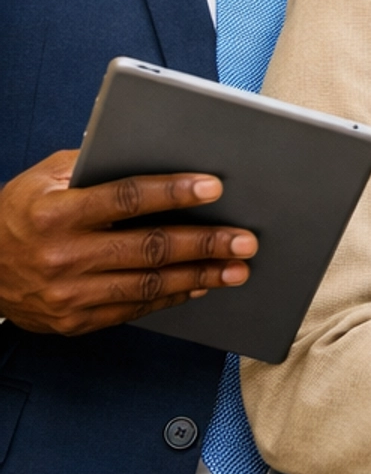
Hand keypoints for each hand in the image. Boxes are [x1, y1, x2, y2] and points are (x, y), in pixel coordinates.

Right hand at [0, 151, 257, 335]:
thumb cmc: (19, 213)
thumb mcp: (44, 178)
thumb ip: (95, 164)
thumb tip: (156, 152)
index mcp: (55, 212)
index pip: (126, 198)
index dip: (173, 192)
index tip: (214, 188)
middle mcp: (62, 255)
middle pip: (147, 248)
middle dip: (203, 243)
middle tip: (245, 240)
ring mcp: (68, 294)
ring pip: (148, 285)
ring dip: (199, 277)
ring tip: (236, 269)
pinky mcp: (74, 322)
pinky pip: (133, 310)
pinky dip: (171, 297)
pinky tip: (199, 286)